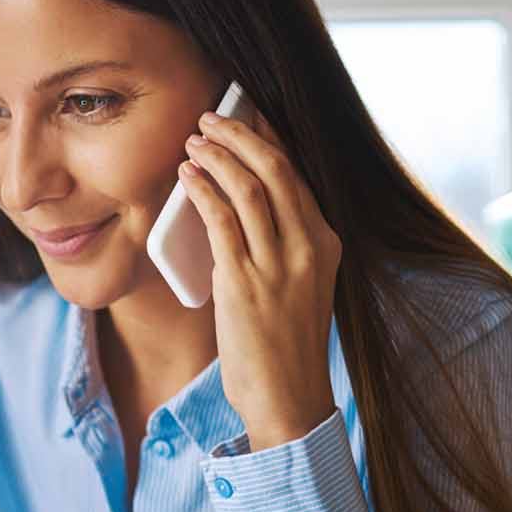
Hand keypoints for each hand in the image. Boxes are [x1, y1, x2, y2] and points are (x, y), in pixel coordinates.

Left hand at [176, 103, 340, 449]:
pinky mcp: (244, 282)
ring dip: (216, 155)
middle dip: (239, 133)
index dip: (267, 137)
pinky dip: (202, 190)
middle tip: (209, 117)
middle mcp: (308, 246)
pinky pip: (222, 220)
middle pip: (275, 168)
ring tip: (192, 141)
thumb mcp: (298, 285)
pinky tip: (187, 177)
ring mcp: (278, 264)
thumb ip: (280, 246)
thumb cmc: (285, 346)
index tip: (245, 112)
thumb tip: (238, 206)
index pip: (296, 173)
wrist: (288, 398)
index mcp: (324, 243)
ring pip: (248, 186)